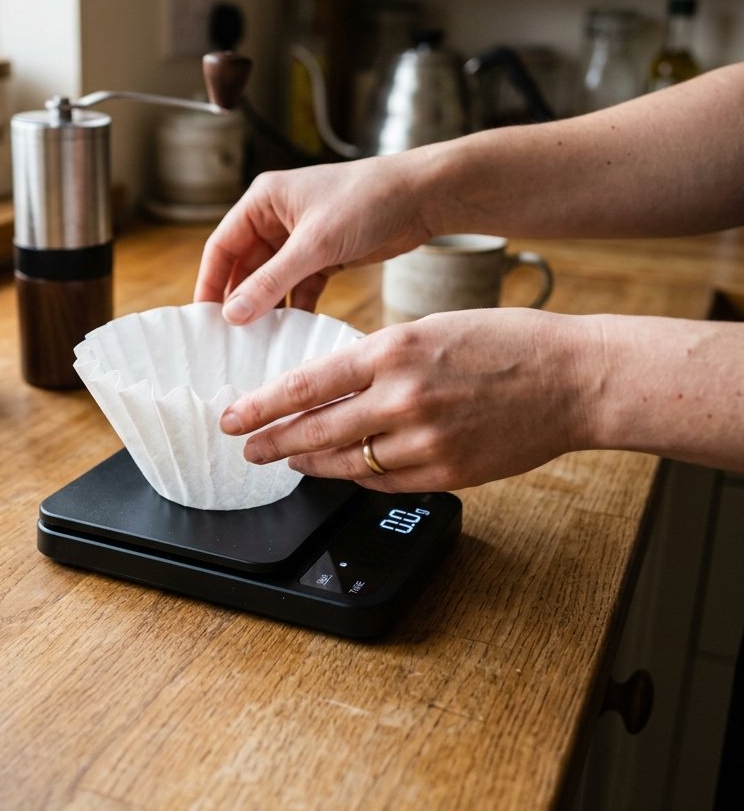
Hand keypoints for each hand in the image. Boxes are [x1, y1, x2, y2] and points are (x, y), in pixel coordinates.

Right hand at [193, 154, 435, 322]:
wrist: (422, 197)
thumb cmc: (366, 201)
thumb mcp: (314, 244)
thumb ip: (271, 281)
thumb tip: (232, 314)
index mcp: (263, 201)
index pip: (222, 246)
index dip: (210, 282)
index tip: (202, 318)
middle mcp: (276, 218)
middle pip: (244, 267)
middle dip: (238, 301)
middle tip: (227, 339)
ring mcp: (300, 239)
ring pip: (271, 281)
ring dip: (266, 308)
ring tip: (256, 343)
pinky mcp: (324, 256)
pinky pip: (298, 288)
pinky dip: (294, 308)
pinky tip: (290, 333)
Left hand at [219, 309, 597, 492]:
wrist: (574, 378)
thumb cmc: (506, 343)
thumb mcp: (430, 329)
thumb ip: (379, 360)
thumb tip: (333, 388)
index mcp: (393, 351)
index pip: (306, 385)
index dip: (261, 406)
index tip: (235, 417)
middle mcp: (402, 398)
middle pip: (315, 431)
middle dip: (272, 442)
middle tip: (246, 448)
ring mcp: (424, 441)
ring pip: (346, 462)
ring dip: (310, 463)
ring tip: (288, 459)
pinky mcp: (446, 473)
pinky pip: (385, 481)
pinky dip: (357, 476)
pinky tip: (342, 469)